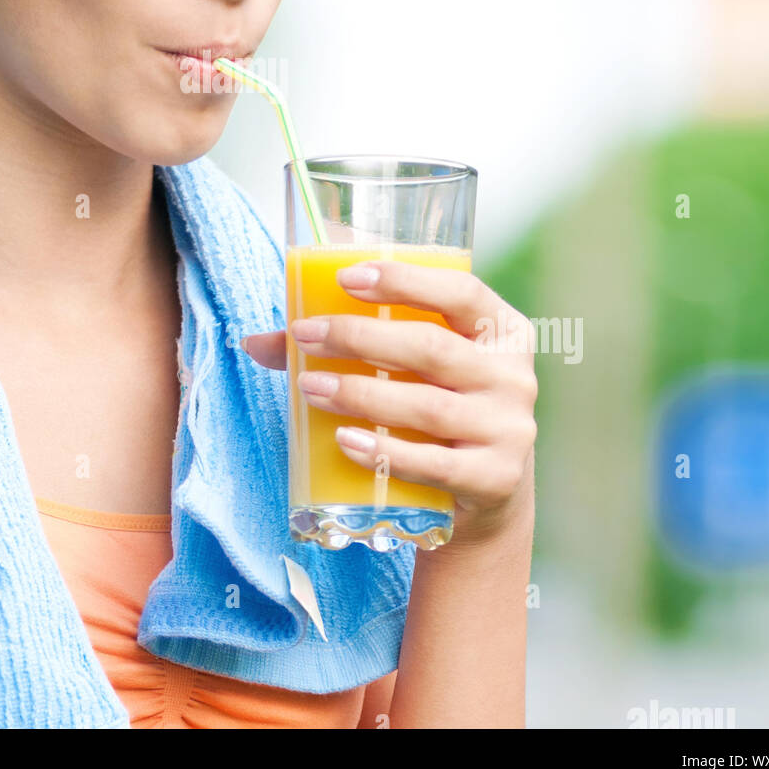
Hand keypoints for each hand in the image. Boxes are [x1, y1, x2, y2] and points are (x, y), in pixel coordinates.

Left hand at [241, 261, 537, 545]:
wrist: (487, 491)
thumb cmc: (438, 408)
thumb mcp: (413, 368)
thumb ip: (345, 346)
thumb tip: (255, 342)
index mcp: (500, 330)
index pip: (461, 292)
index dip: (406, 281)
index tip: (348, 278)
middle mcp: (513, 376)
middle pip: (432, 348)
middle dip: (361, 338)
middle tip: (306, 335)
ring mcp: (509, 430)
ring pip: (428, 407)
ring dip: (363, 394)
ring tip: (310, 388)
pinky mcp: (494, 479)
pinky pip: (434, 464)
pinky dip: (386, 452)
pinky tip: (345, 440)